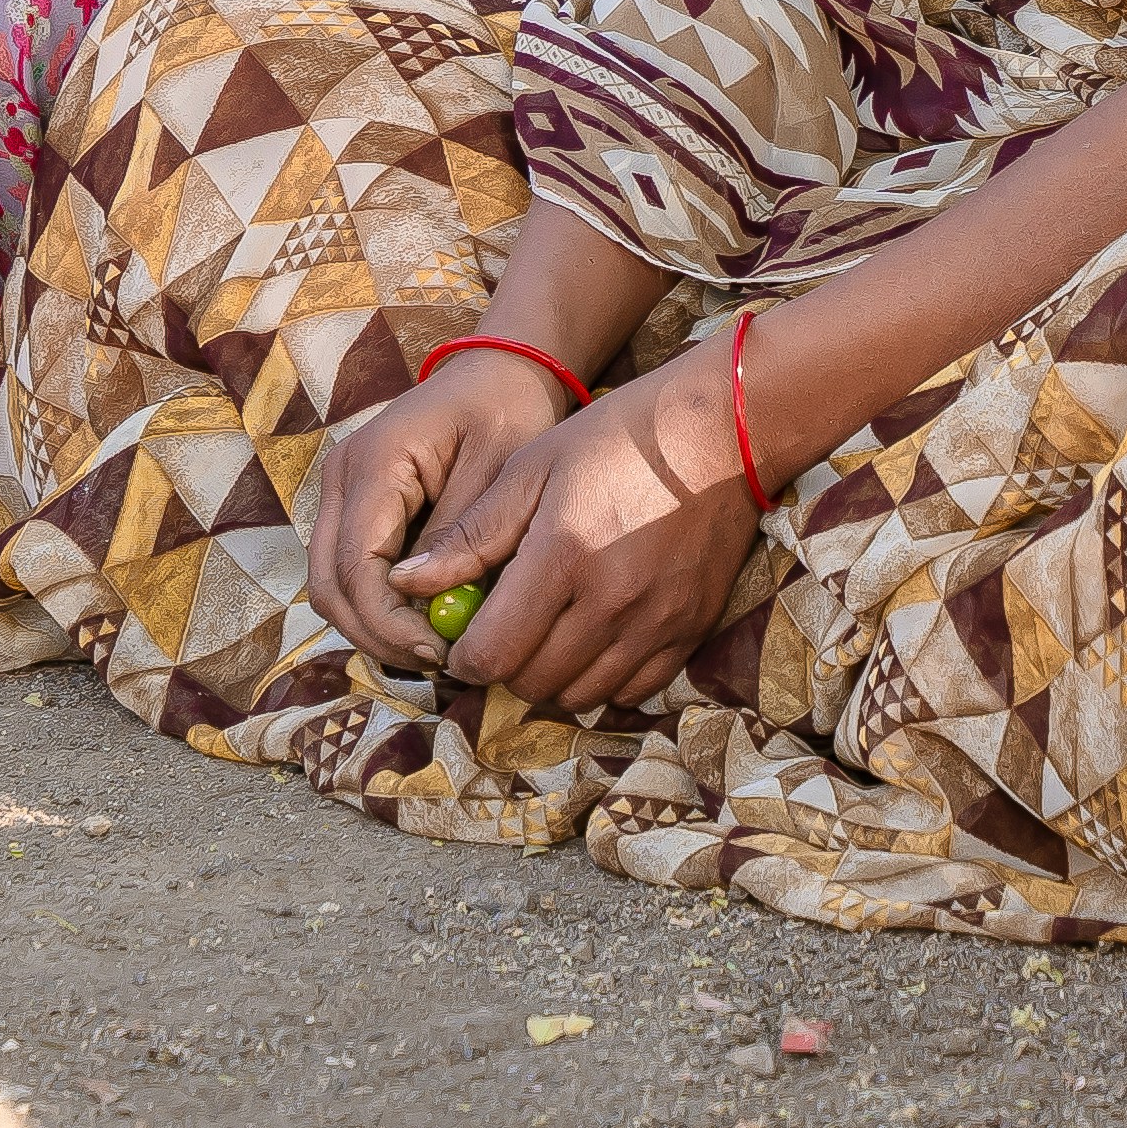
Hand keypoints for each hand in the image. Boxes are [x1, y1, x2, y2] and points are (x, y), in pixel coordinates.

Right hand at [302, 352, 573, 671]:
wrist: (498, 371)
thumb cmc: (506, 409)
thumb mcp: (498, 465)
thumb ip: (461, 532)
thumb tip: (428, 603)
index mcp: (373, 463)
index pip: (356, 566)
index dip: (389, 622)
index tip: (441, 651)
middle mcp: (341, 479)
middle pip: (329, 585)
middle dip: (377, 634)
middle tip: (438, 661)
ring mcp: (341, 494)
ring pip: (332, 585)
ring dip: (375, 625)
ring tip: (436, 646)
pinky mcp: (356, 508)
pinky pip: (351, 572)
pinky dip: (379, 606)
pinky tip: (426, 620)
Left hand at [409, 345, 764, 721]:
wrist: (720, 432)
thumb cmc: (615, 438)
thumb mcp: (531, 468)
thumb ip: (470, 535)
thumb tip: (405, 584)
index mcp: (561, 557)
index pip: (492, 654)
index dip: (464, 660)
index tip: (461, 641)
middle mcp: (611, 602)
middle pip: (533, 683)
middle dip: (504, 669)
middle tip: (502, 636)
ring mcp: (657, 622)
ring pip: (581, 695)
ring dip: (551, 679)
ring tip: (546, 638)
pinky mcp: (691, 630)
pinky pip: (633, 690)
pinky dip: (603, 680)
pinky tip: (593, 642)